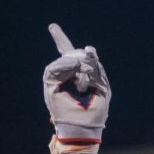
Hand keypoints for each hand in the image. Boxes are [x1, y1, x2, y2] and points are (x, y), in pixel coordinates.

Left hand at [44, 24, 109, 143]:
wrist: (78, 128)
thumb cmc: (62, 110)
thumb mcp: (51, 84)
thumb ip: (58, 66)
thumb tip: (79, 57)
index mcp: (65, 74)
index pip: (64, 52)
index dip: (60, 38)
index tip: (52, 26)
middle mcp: (79, 73)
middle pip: (75, 53)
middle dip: (71, 62)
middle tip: (72, 80)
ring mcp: (93, 79)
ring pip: (86, 59)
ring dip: (80, 72)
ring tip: (80, 88)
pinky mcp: (102, 85)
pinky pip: (95, 68)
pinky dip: (88, 74)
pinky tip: (84, 86)